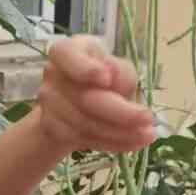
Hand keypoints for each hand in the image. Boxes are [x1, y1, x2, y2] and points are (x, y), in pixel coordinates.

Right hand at [35, 35, 156, 156]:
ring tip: (147, 134)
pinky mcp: (52, 128)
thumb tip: (113, 82)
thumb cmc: (105, 79)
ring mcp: (48, 102)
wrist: (80, 106)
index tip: (106, 78)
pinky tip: (133, 143)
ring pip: (85, 124)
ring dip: (121, 132)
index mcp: (68, 51)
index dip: (85, 68)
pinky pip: (84, 140)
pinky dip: (113, 143)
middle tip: (147, 118)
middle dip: (120, 112)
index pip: (67, 54)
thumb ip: (120, 73)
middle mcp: (53, 74)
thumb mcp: (119, 70)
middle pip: (84, 98)